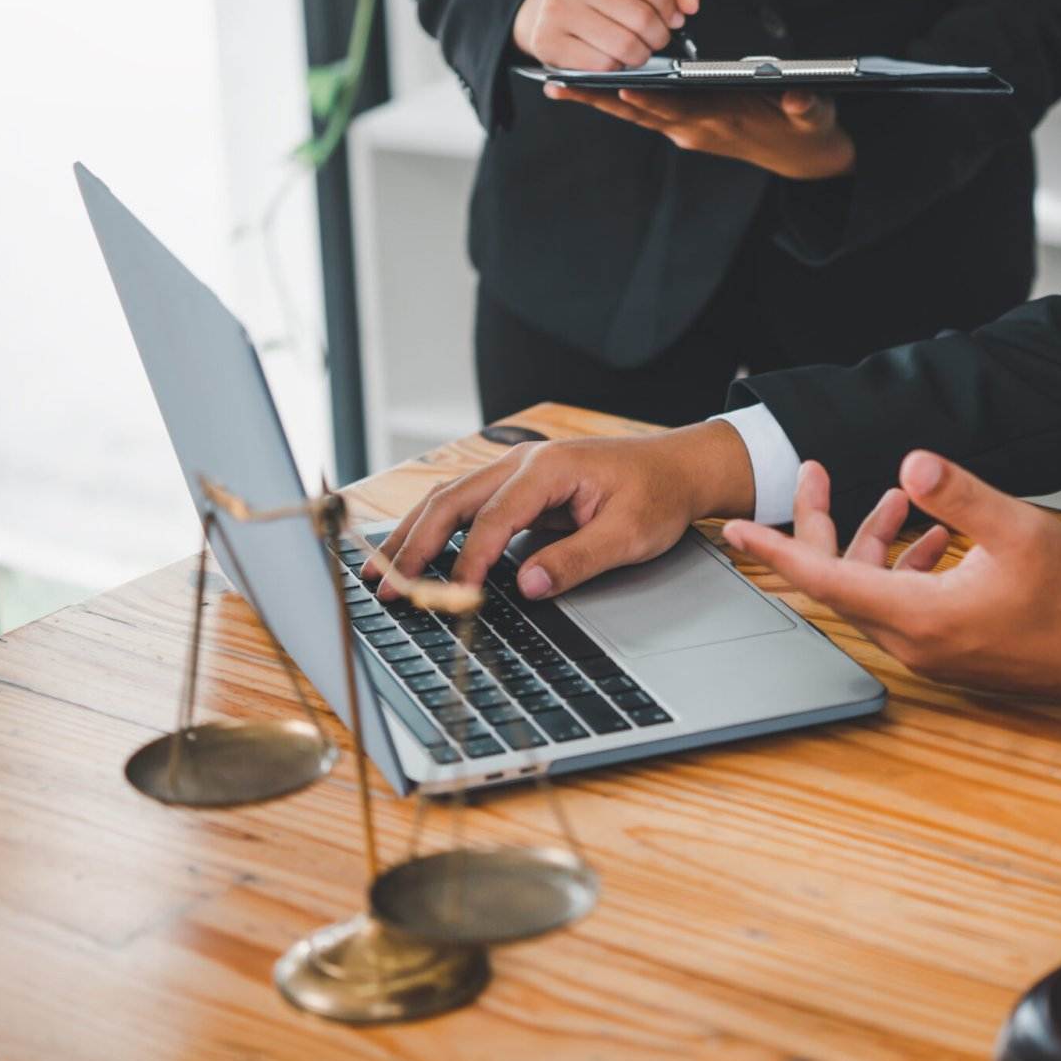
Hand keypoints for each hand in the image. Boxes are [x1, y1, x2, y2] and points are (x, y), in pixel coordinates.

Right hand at [365, 421, 754, 599]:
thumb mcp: (629, 534)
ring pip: (450, 499)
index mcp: (549, 469)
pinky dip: (436, 527)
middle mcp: (523, 464)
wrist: (678, 468)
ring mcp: (516, 472)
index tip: (454, 596)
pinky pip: (466, 505)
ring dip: (414, 533)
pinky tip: (417, 551)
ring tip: (382, 569)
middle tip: (385, 584)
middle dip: (415, 543)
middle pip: (451, 501)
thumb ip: (577, 559)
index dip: (470, 561)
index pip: (493, 518)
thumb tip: (529, 584)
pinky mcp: (518, 486)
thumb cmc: (658, 494)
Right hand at [512, 0, 706, 70]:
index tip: (674, 16)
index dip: (669, 3)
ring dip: (641, 54)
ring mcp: (557, 9)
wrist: (552, 8)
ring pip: (624, 45)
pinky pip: (602, 65)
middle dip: (659, 35)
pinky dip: (617, 67)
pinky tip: (614, 57)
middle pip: (640, 16)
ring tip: (638, 48)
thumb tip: (691, 4)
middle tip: (656, 37)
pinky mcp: (549, 41)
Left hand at [543, 85, 856, 179]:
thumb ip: (807, 106)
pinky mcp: (683, 126)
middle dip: (602, 99)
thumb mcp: (815, 116)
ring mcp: (686, 130)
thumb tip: (799, 96)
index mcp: (724, 123)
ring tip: (556, 85)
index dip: (652, 102)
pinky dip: (614, 101)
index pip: (681, 111)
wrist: (802, 156)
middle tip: (560, 86)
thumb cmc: (806, 128)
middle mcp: (696, 130)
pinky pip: (642, 113)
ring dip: (597, 100)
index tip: (623, 92)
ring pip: (635, 113)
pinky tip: (586, 87)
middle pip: (642, 112)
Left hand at [720, 453, 1060, 712]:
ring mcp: (930, 651)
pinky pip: (902, 605)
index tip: (736, 530)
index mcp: (919, 616)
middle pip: (841, 581)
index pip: (825, 580)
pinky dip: (904, 568)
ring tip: (902, 500)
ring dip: (875, 543)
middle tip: (818, 475)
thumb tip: (910, 464)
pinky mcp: (949, 650)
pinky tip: (938, 536)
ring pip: (873, 592)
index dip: (777, 549)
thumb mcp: (1018, 529)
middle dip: (825, 525)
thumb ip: (960, 494)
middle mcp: (914, 641)